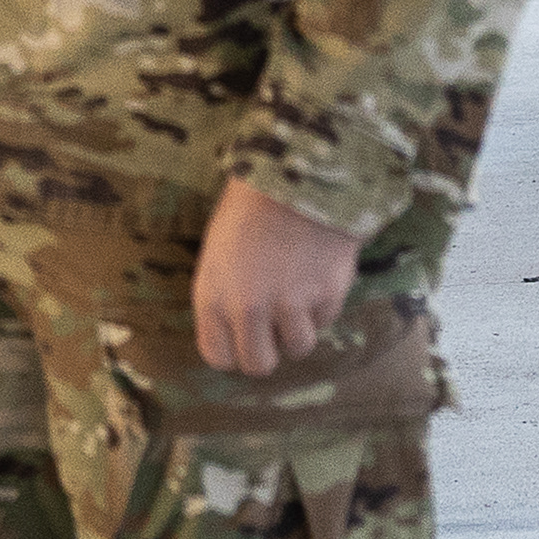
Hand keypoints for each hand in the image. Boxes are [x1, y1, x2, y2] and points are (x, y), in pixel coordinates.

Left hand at [191, 181, 359, 375]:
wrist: (297, 174)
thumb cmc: (251, 205)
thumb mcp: (218, 250)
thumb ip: (223, 295)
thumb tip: (234, 329)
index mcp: (213, 295)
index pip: (218, 356)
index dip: (233, 351)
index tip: (243, 338)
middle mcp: (248, 308)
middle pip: (259, 365)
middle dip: (268, 351)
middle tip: (274, 329)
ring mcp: (289, 305)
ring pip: (297, 348)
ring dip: (299, 328)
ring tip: (298, 295)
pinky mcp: (325, 297)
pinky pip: (325, 320)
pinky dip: (323, 304)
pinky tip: (316, 271)